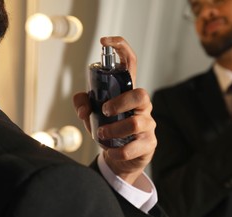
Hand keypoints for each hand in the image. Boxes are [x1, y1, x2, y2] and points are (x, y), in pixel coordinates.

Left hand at [73, 36, 156, 184]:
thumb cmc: (109, 131)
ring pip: (135, 123)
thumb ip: (84, 105)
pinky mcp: (148, 143)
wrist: (121, 159)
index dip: (121, 48)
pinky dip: (118, 151)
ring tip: (101, 135)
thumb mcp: (92, 116)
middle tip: (105, 111)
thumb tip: (83, 108)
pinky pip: (134, 147)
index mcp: (128, 92)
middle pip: (141, 94)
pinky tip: (111, 151)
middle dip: (120, 102)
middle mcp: (142, 106)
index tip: (105, 42)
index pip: (131, 63)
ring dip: (113, 130)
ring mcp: (148, 124)